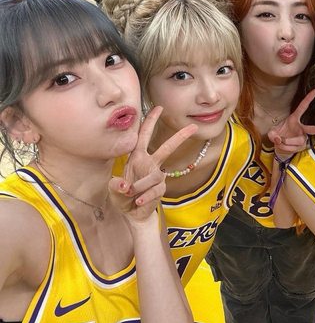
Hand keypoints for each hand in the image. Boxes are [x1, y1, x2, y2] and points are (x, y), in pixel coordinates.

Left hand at [109, 106, 196, 224]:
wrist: (131, 214)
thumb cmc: (122, 197)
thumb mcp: (113, 190)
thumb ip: (115, 186)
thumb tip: (123, 184)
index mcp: (137, 157)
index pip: (143, 136)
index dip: (150, 121)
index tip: (158, 108)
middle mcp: (149, 164)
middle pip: (167, 148)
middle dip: (180, 137)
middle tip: (193, 127)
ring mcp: (156, 176)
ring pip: (154, 177)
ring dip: (140, 186)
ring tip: (131, 194)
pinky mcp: (160, 189)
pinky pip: (155, 191)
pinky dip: (145, 197)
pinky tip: (138, 202)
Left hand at [268, 89, 314, 159]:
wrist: (279, 144)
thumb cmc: (277, 134)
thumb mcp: (271, 132)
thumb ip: (272, 135)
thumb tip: (279, 140)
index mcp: (294, 118)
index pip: (303, 107)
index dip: (309, 98)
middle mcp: (301, 128)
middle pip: (311, 129)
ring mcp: (302, 138)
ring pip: (296, 141)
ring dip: (285, 142)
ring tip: (279, 141)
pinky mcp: (301, 146)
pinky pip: (292, 148)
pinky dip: (284, 148)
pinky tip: (282, 145)